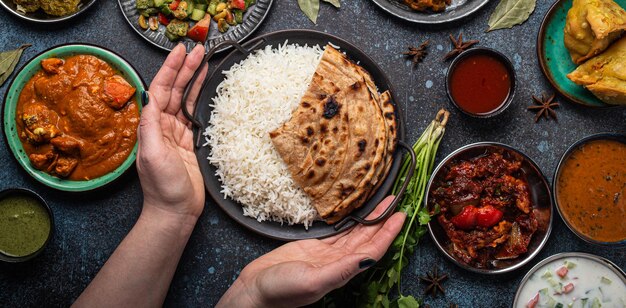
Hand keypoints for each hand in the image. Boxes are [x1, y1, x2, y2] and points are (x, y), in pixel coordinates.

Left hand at [137, 43, 207, 219]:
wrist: (176, 212)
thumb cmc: (163, 188)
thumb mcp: (153, 156)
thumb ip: (151, 126)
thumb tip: (150, 97)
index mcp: (151, 127)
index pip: (160, 90)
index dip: (170, 69)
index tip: (180, 52)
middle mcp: (163, 127)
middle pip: (174, 90)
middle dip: (185, 68)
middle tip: (198, 49)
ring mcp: (178, 134)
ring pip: (186, 99)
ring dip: (194, 80)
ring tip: (205, 61)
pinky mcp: (191, 143)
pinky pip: (196, 115)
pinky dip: (202, 99)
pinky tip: (209, 88)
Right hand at [217, 196, 405, 307]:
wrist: (255, 291)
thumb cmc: (280, 291)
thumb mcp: (313, 281)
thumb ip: (341, 270)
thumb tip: (367, 258)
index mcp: (342, 272)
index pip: (372, 250)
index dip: (388, 233)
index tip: (400, 217)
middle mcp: (339, 263)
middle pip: (367, 239)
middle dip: (383, 221)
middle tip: (395, 202)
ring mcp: (327, 255)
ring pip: (354, 234)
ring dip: (369, 219)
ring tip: (382, 203)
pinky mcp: (314, 248)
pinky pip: (337, 232)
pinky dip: (349, 221)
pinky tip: (356, 212)